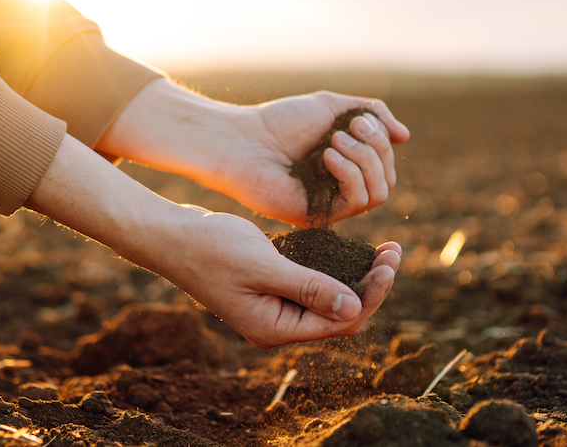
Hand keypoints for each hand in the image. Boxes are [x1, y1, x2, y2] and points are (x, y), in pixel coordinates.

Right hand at [165, 208, 400, 347]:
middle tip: (394, 251)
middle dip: (371, 286)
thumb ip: (308, 287)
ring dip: (358, 276)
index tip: (389, 263)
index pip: (340, 322)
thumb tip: (354, 306)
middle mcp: (278, 325)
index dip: (371, 295)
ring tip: (384, 250)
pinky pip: (313, 285)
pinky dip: (335, 269)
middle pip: (340, 314)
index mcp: (276, 329)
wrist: (172, 237)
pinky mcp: (272, 288)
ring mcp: (274, 307)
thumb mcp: (263, 266)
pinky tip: (352, 250)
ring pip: (329, 299)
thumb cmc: (211, 249)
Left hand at [215, 91, 409, 226]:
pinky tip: (328, 157)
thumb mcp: (333, 107)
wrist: (244, 140)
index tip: (357, 119)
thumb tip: (405, 137)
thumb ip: (372, 114)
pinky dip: (350, 174)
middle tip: (347, 129)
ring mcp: (332, 205)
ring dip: (364, 160)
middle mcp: (342, 188)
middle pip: (388, 178)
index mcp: (347, 165)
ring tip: (334, 141)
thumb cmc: (281, 122)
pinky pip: (358, 202)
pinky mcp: (320, 216)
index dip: (381, 140)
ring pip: (379, 193)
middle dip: (376, 148)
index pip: (386, 163)